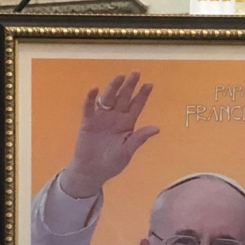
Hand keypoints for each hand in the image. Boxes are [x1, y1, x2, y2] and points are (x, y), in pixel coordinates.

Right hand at [62, 71, 159, 197]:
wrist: (92, 172)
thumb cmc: (111, 163)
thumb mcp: (127, 151)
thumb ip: (139, 138)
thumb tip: (156, 128)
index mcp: (127, 124)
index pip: (136, 106)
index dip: (142, 95)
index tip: (149, 84)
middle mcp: (115, 117)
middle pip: (123, 98)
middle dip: (129, 86)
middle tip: (136, 73)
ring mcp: (101, 118)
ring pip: (108, 99)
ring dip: (113, 88)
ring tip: (119, 77)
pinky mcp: (88, 122)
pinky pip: (89, 108)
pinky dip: (90, 99)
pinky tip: (94, 89)